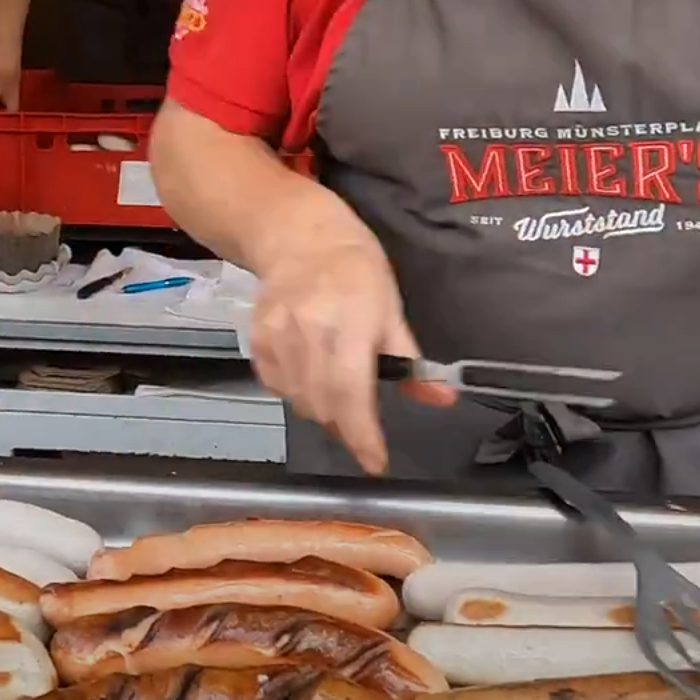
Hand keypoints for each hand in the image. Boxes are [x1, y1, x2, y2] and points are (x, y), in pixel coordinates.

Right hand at [247, 199, 450, 474]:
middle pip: (324, 405)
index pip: (351, 391)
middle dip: (346, 427)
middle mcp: (309, 330)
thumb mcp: (392, 309)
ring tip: (338, 394)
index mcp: (351, 321)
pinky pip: (277, 386)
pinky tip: (311, 374)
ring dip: (323, 412)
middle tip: (362, 426)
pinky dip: (296, 393)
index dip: (362, 434)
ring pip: (299, 401)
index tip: (375, 463)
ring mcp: (277, 335)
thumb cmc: (356, 270)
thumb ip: (411, 360)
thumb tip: (442, 398)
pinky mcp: (256, 339)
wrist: (299, 236)